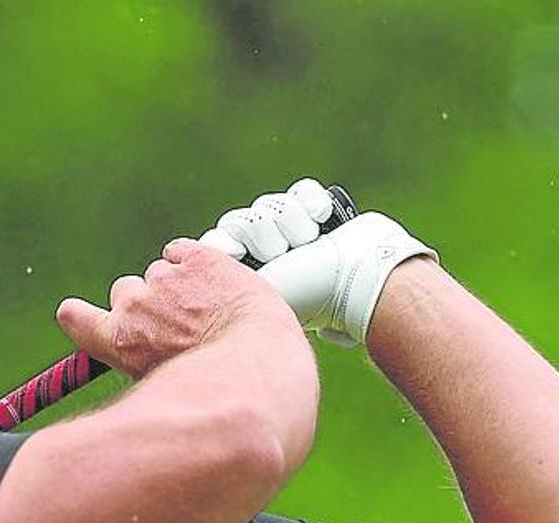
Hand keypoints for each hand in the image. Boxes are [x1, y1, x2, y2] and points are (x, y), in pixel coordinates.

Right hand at [55, 239, 287, 379]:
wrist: (257, 364)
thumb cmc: (214, 390)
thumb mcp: (161, 392)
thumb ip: (141, 371)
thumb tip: (144, 381)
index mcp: (118, 339)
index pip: (74, 317)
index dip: (80, 315)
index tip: (84, 315)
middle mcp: (134, 304)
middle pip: (124, 292)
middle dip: (145, 304)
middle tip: (176, 323)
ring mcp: (166, 278)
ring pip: (160, 273)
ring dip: (177, 286)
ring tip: (207, 310)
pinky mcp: (197, 258)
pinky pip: (182, 251)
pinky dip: (194, 263)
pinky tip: (211, 282)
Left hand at [198, 178, 437, 345]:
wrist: (362, 278)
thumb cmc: (313, 295)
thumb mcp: (261, 296)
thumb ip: (226, 288)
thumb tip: (195, 283)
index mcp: (248, 278)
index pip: (215, 244)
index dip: (225, 243)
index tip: (237, 253)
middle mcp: (267, 254)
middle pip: (241, 220)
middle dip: (263, 235)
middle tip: (283, 254)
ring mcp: (292, 232)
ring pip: (269, 204)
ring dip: (290, 222)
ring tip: (309, 242)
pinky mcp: (316, 211)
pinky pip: (299, 190)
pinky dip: (311, 201)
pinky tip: (323, 218)